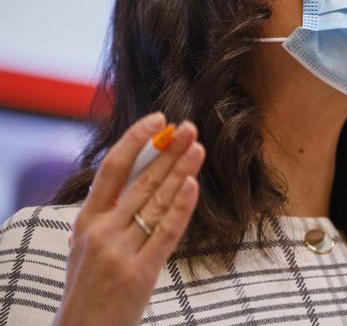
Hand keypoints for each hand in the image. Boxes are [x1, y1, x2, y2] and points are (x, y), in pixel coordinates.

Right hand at [53, 112, 204, 325]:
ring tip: (198, 148)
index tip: (158, 120)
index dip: (136, 140)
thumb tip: (139, 175)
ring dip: (180, 172)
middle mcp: (101, 231)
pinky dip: (180, 207)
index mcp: (86, 220)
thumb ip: (109, 214)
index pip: (112, 168)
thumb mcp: (88, 245)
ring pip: (156, 202)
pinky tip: (193, 185)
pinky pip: (165, 232)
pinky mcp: (140, 272)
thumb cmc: (90, 288)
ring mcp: (119, 251)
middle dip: (168, 151)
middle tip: (190, 128)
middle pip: (141, 181)